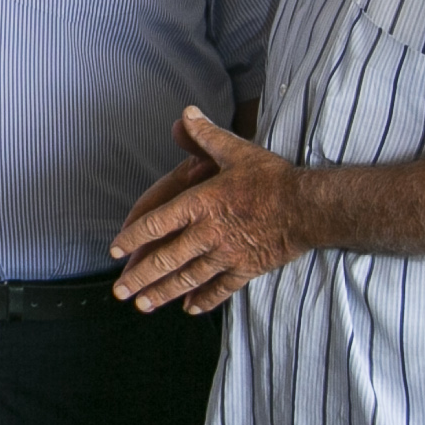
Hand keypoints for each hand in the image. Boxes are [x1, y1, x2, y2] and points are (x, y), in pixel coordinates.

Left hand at [112, 106, 309, 314]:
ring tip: (143, 306)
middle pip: (166, 259)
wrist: (309, 208)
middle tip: (120, 292)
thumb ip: (205, 137)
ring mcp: (226, 255)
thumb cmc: (272, 178)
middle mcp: (208, 233)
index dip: (132, 238)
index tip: (115, 252)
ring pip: (188, 279)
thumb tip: (185, 115)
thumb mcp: (236, 151)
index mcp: (200, 204)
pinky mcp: (246, 269)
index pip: (156, 223)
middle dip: (140, 278)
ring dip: (164, 293)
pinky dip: (205, 300)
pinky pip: (221, 289)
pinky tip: (191, 309)